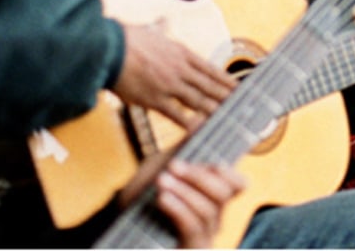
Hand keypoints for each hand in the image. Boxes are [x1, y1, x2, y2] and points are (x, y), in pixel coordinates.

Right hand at [113, 25, 235, 128]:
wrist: (109, 49)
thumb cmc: (126, 39)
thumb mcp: (150, 30)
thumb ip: (161, 28)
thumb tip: (164, 21)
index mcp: (181, 53)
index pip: (210, 69)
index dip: (225, 80)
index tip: (238, 87)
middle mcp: (180, 69)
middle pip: (209, 85)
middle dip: (226, 97)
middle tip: (242, 106)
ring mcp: (169, 85)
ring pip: (199, 100)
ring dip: (214, 110)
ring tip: (229, 119)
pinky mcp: (155, 99)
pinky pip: (177, 114)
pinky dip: (190, 122)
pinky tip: (201, 129)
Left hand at [122, 155, 245, 249]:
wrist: (117, 222)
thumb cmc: (143, 194)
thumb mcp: (162, 166)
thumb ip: (184, 146)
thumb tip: (201, 117)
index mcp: (211, 196)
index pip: (238, 184)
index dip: (229, 171)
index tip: (210, 160)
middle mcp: (214, 217)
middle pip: (224, 193)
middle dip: (199, 177)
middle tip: (173, 166)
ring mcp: (203, 235)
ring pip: (208, 209)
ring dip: (184, 191)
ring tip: (161, 181)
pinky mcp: (190, 248)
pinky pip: (192, 227)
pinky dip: (179, 209)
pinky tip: (164, 198)